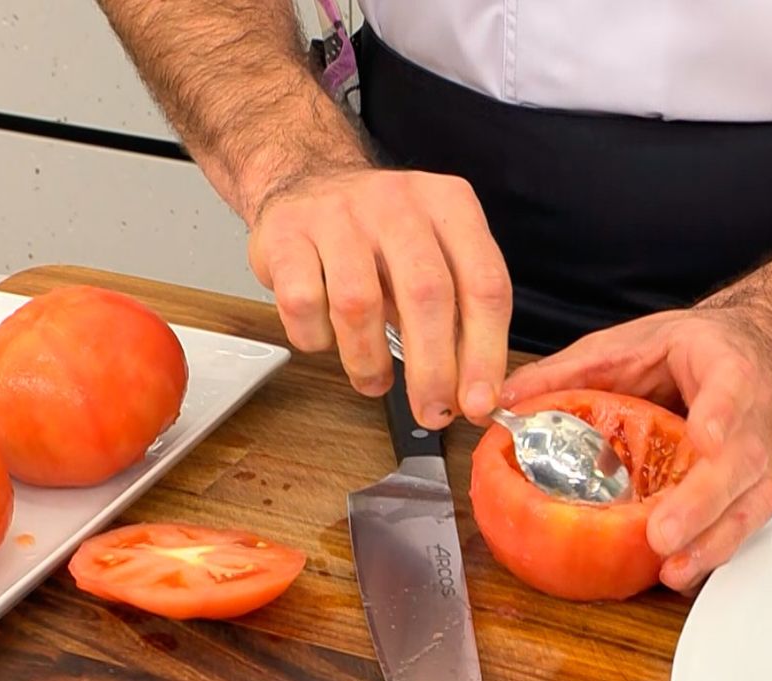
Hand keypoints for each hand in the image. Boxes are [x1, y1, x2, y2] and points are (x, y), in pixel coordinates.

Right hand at [248, 168, 511, 427]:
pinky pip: (303, 303)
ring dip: (369, 360)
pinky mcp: (285, 233)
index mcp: (450, 205)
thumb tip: (473, 392)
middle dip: (433, 370)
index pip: (485, 285)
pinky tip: (327, 341)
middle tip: (432, 412)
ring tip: (374, 381)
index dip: (485, 353)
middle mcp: (398, 202)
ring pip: (358, 303)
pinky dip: (317, 338)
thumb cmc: (380, 236)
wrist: (307, 179)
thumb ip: (459, 314)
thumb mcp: (435, 255)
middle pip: (427, 295)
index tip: (479, 403)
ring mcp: (338, 214)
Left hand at [501, 307, 771, 593]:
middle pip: (739, 463)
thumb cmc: (694, 350)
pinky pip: (741, 525)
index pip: (729, 389)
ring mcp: (756, 459)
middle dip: (701, 503)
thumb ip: (571, 370)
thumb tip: (508, 397)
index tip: (706, 435)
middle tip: (662, 533)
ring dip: (712, 542)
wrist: (751, 353)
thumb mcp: (632, 342)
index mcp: (725, 368)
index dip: (721, 414)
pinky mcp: (750, 489)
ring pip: (748, 504)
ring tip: (672, 569)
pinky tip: (680, 574)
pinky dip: (713, 552)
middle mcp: (750, 418)